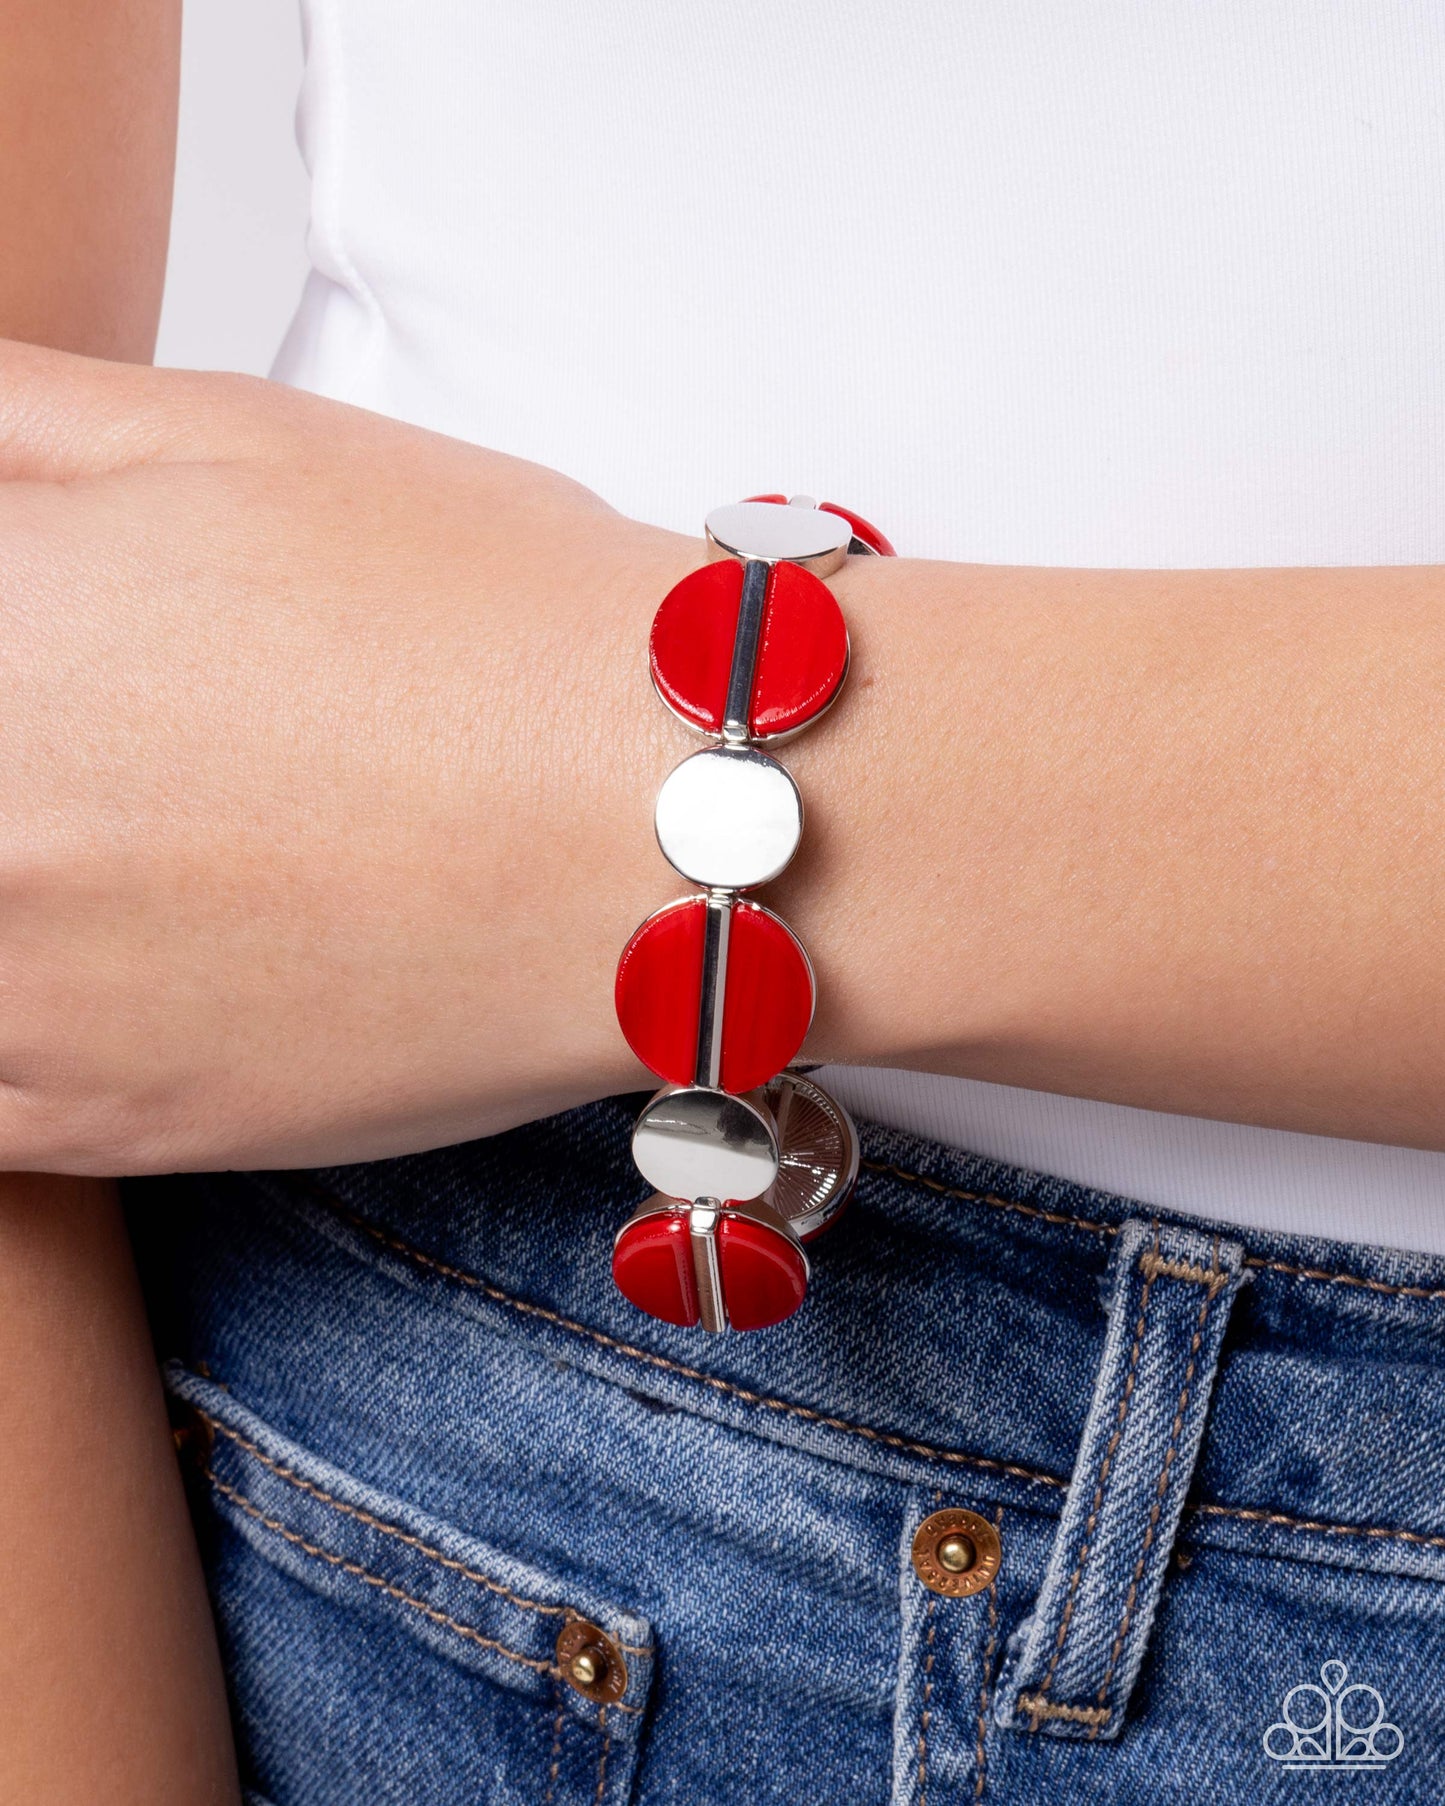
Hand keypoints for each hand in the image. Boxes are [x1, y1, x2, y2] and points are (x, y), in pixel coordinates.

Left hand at [0, 340, 700, 1170]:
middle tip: (121, 750)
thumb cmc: (492, 630)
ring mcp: (17, 1000)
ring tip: (129, 839)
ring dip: (23, 871)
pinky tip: (95, 955)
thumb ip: (10, 422)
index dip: (17, 645)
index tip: (54, 660)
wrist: (665, 820)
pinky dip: (17, 1014)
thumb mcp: (222, 434)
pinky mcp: (102, 1126)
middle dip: (32, 753)